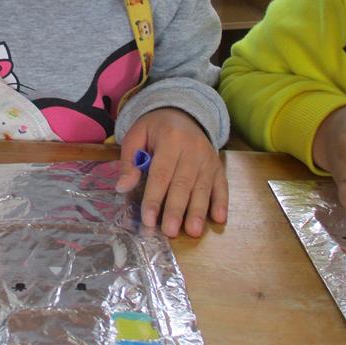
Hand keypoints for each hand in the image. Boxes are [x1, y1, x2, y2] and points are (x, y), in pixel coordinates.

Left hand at [115, 108, 227, 236]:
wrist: (182, 113)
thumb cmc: (155, 128)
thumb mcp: (136, 136)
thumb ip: (129, 161)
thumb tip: (123, 187)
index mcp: (170, 139)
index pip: (161, 173)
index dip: (154, 198)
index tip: (148, 220)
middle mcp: (192, 149)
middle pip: (183, 183)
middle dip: (177, 209)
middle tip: (170, 231)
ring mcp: (208, 158)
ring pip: (203, 187)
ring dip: (199, 211)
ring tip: (194, 232)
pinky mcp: (218, 166)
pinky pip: (222, 185)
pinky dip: (222, 202)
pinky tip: (219, 219)